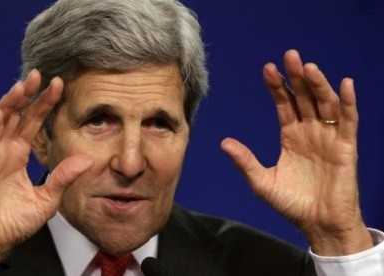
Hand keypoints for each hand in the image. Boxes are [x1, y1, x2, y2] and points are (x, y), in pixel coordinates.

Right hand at [0, 70, 92, 273]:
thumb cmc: (15, 222)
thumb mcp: (48, 199)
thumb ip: (63, 177)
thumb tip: (88, 159)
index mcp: (18, 154)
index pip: (32, 121)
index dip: (44, 103)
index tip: (59, 85)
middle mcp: (3, 151)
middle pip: (14, 116)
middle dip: (26, 95)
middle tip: (39, 75)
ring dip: (7, 104)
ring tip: (21, 87)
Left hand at [221, 49, 372, 254]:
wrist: (317, 225)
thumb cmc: (291, 204)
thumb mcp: (262, 182)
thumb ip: (246, 161)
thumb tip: (223, 142)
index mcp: (290, 135)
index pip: (284, 103)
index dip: (277, 86)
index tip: (267, 68)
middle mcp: (309, 131)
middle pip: (304, 97)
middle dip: (297, 77)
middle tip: (289, 56)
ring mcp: (328, 137)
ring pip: (325, 104)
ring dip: (318, 85)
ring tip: (308, 67)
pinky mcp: (346, 147)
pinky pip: (348, 121)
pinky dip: (348, 103)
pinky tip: (345, 84)